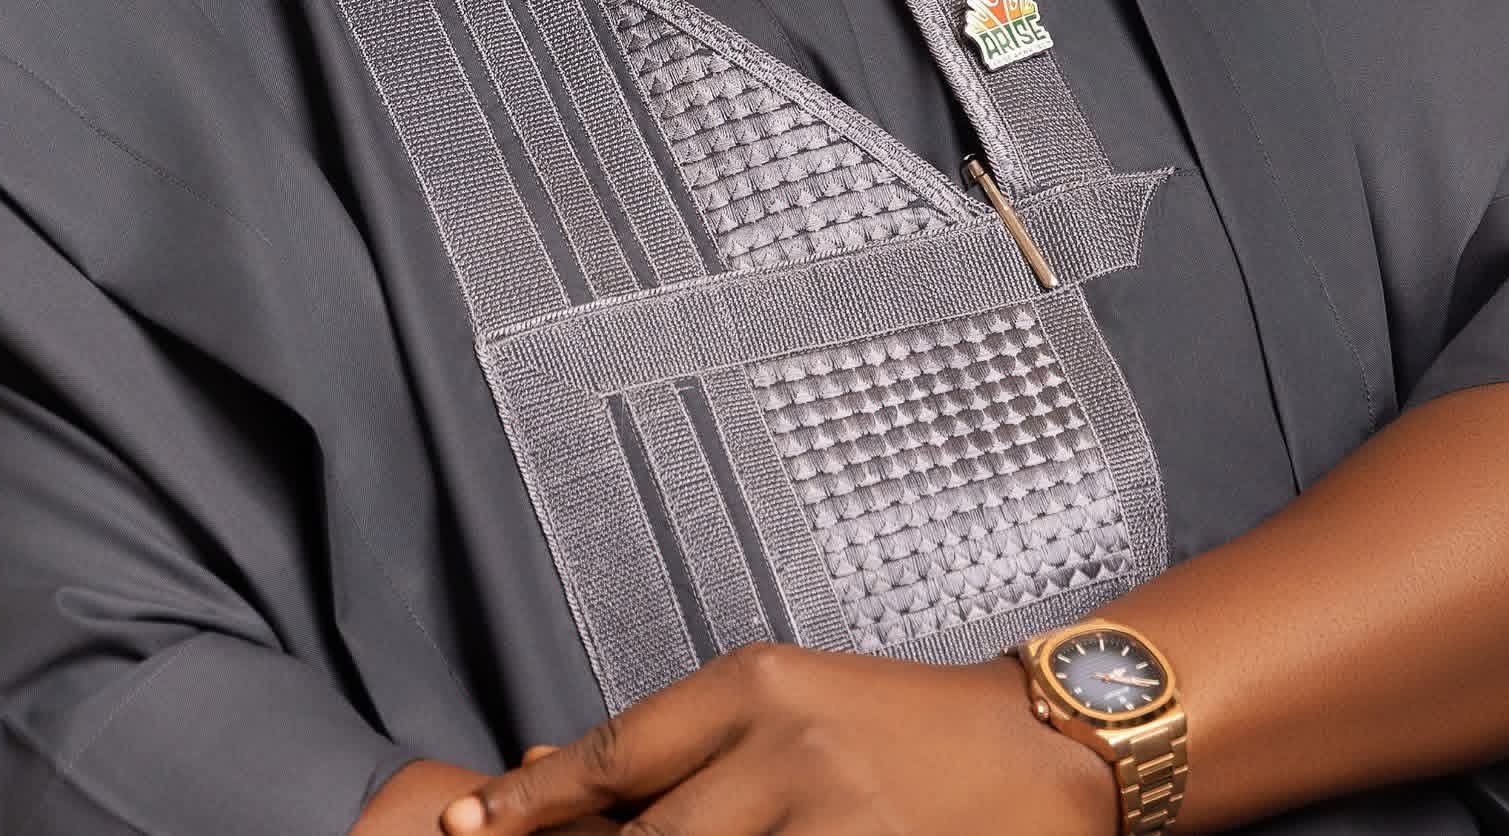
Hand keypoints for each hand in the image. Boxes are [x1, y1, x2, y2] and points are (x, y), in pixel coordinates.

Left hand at [440, 643, 1112, 835]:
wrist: (1043, 752)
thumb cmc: (901, 727)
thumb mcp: (780, 708)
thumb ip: (669, 747)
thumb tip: (536, 774)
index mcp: (756, 686)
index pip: (612, 754)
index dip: (528, 803)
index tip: (465, 827)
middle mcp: (788, 749)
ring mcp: (833, 821)